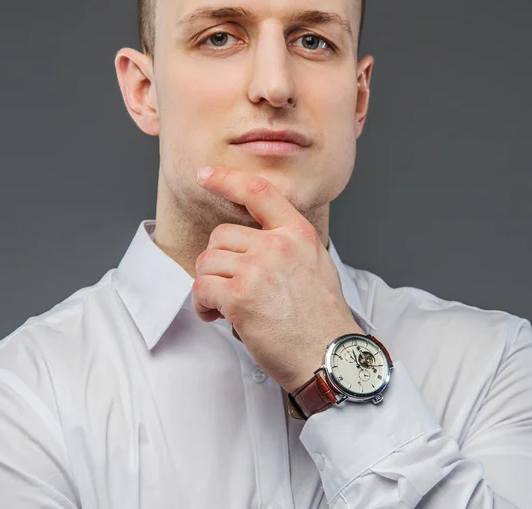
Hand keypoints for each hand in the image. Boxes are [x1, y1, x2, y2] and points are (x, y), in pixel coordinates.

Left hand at [192, 165, 363, 392]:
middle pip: (220, 236)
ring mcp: (257, 269)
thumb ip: (286, 244)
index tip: (206, 176)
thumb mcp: (316, 265)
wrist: (329, 357)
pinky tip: (217, 316)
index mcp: (297, 233)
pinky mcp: (239, 297)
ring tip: (225, 306)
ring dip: (209, 285)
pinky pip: (201, 289)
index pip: (259, 192)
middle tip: (232, 287)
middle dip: (219, 262)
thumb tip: (253, 241)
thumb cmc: (322, 318)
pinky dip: (203, 305)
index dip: (227, 179)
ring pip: (207, 262)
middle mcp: (277, 245)